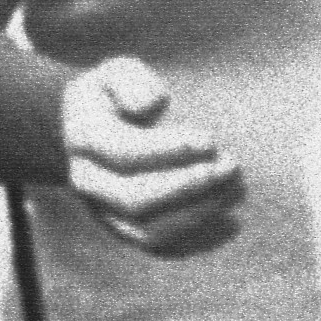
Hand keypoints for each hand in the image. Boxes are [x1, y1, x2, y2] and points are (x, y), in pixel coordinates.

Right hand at [56, 59, 242, 256]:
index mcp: (84, 138)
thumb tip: (150, 107)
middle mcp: (88, 182)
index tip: (210, 139)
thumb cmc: (115, 97)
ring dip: (198, 214)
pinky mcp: (125, 231)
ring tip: (236, 189)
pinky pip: (159, 249)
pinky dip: (197, 242)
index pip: (123, 152)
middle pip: (134, 199)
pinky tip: (231, 223)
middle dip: (188, 186)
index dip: (167, 150)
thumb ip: (131, 81)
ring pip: (148, 232)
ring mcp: (105, 212)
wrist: (89, 135)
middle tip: (231, 166)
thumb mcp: (117, 72)